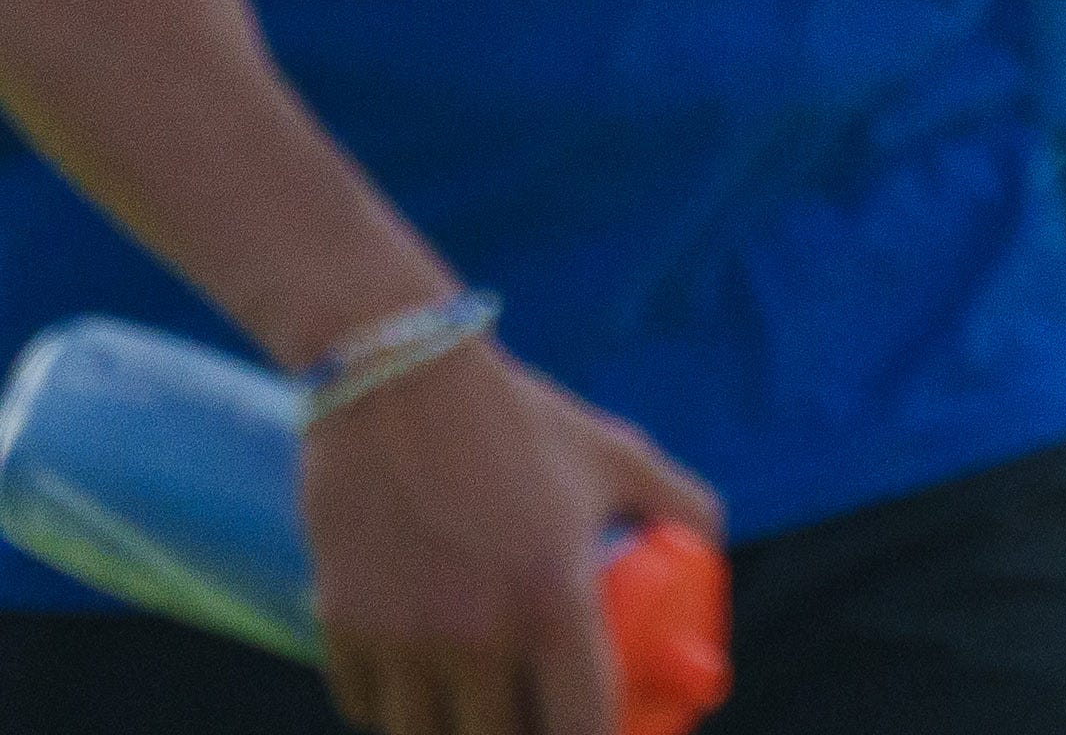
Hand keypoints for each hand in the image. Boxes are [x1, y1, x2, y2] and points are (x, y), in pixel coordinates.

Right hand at [304, 339, 721, 734]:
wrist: (398, 380)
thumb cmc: (519, 420)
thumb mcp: (619, 458)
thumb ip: (680, 508)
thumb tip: (711, 552)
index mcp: (555, 604)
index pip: (580, 729)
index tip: (600, 732)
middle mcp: (477, 635)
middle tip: (538, 711)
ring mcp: (402, 637)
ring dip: (455, 730)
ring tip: (480, 707)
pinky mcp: (341, 625)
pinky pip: (368, 708)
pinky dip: (394, 710)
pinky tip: (419, 687)